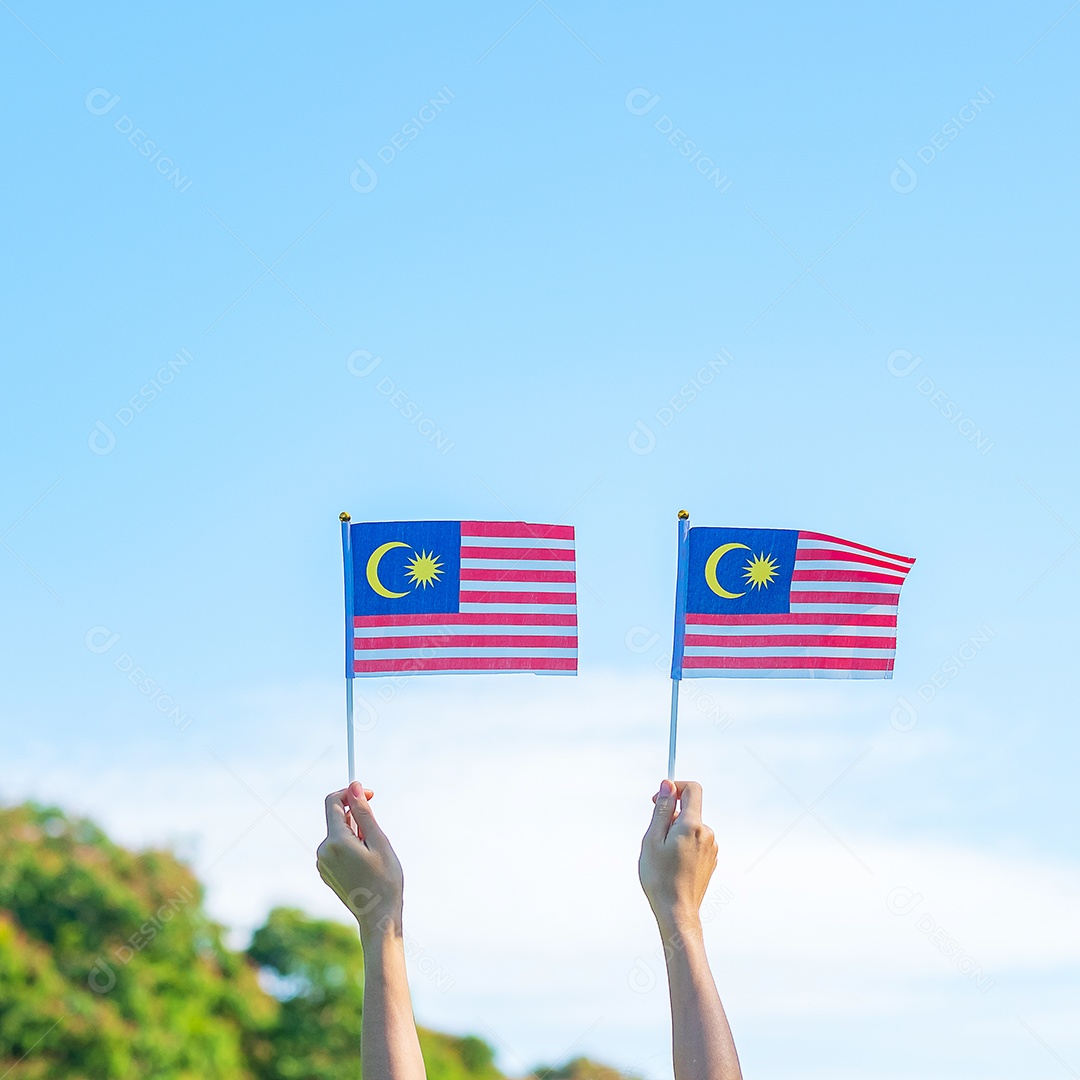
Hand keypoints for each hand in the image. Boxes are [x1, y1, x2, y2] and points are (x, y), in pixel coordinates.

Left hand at [317, 782, 403, 936]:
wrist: (378, 917)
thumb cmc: (385, 879)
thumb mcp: (379, 841)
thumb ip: (364, 813)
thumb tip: (354, 786)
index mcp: (336, 842)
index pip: (334, 802)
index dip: (351, 793)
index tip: (370, 796)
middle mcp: (323, 851)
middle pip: (337, 818)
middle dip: (357, 819)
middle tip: (376, 838)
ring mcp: (322, 863)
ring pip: (338, 833)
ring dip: (355, 834)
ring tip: (372, 855)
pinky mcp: (325, 871)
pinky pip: (336, 848)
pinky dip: (350, 847)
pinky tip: (364, 864)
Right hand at [638, 779, 717, 936]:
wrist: (677, 912)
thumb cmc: (660, 877)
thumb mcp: (653, 839)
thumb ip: (662, 810)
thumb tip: (668, 785)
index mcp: (693, 825)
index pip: (692, 790)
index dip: (675, 787)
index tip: (659, 799)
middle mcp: (707, 834)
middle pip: (689, 810)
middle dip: (671, 817)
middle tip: (655, 839)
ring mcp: (711, 848)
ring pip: (691, 827)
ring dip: (676, 833)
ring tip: (663, 856)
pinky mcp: (711, 860)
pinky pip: (696, 842)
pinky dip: (683, 845)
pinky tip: (673, 865)